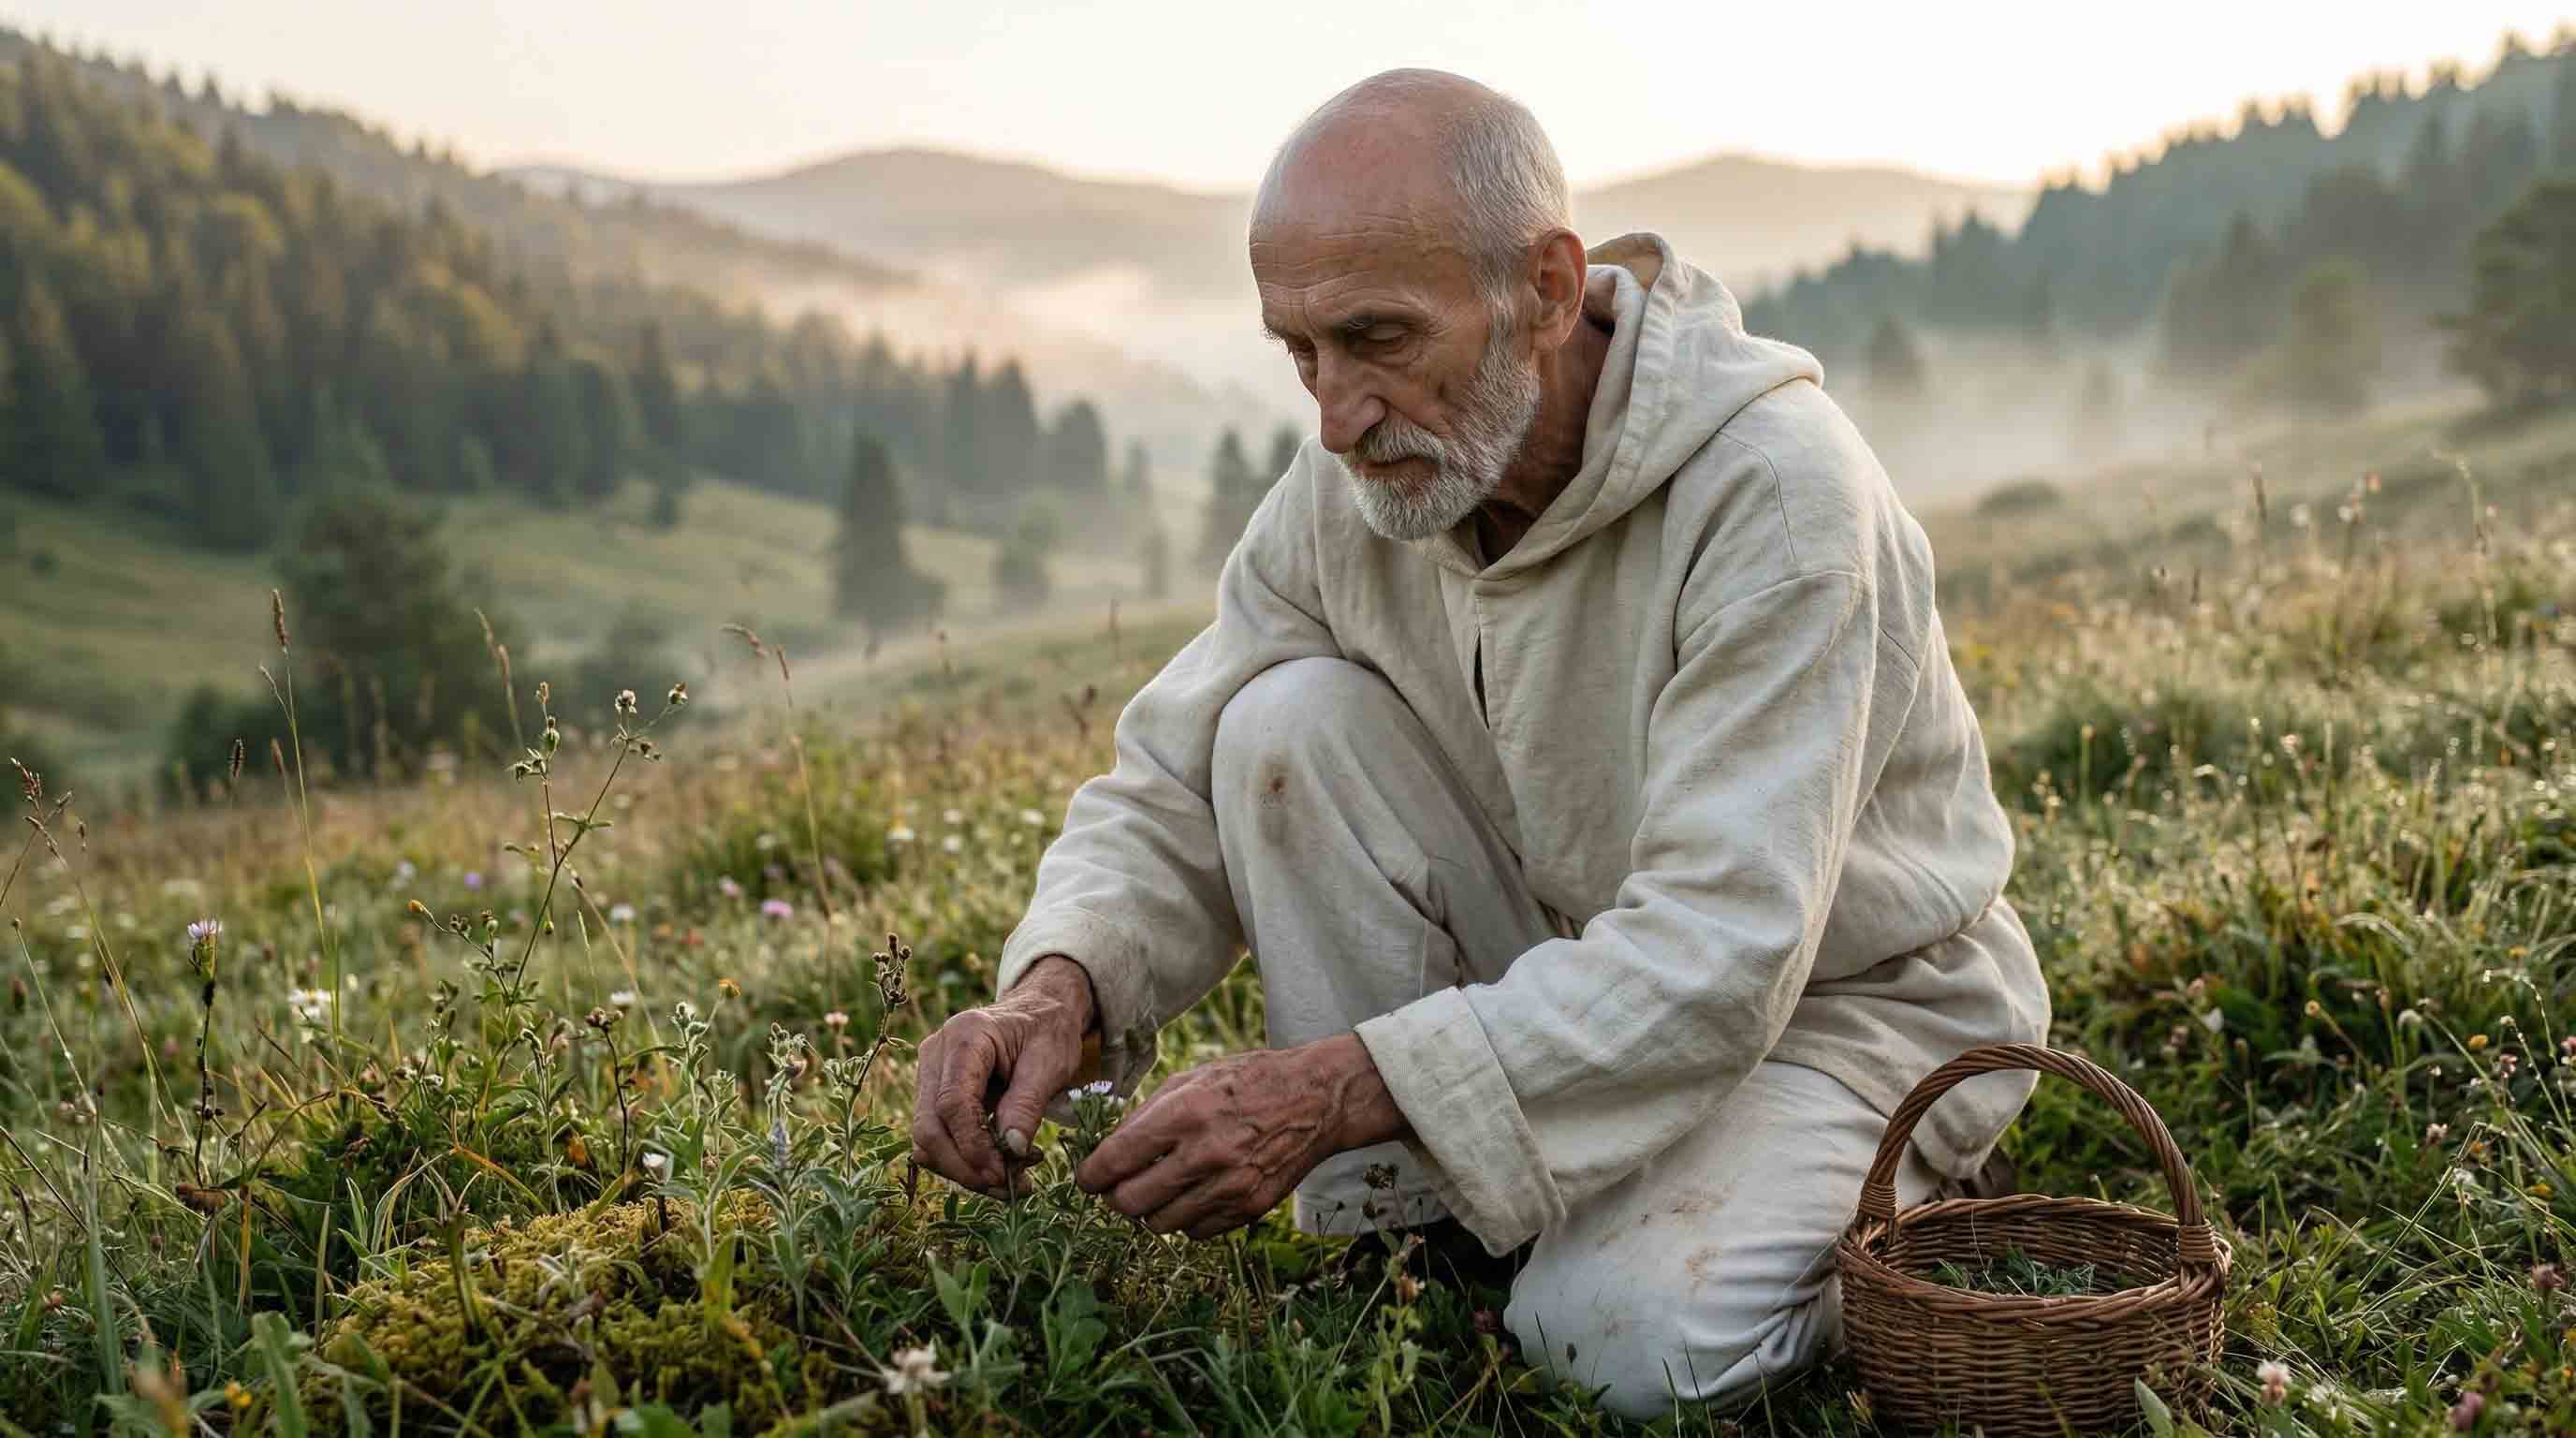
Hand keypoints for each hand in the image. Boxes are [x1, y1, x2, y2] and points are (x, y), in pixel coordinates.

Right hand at [910, 955, 1094, 1196]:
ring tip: (1011, 1181)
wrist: (1039, 1011)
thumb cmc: (1048, 1030)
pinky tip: (998, 1170)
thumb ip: (1027, 1104)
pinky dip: (962, 1161)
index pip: (952, 1103)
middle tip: (1005, 1188)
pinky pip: (936, 1137)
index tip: (1001, 1174)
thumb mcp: (1051, 1061)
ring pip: (926, 1139)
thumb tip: (1010, 1150)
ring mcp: (928, 1073)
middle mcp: (936, 1053)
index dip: (972, 1145)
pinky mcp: (932, 1092)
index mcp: (965, 1036)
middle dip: (963, 1167)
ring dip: (963, 1170)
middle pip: (928, 1126)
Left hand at [1075, 1033, 1406, 1240]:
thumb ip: (1145, 1115)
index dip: (1090, 1175)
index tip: (1088, 1178)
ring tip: (1159, 1188)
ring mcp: (1230, 1185)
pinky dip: (1184, 1218)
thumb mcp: (1191, 1078)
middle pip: (1130, 1202)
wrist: (1315, 1099)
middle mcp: (1206, 1153)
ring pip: (1159, 1224)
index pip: (1115, 1160)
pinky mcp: (1249, 1207)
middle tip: (1118, 1186)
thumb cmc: (1247, 1082)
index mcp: (1184, 1113)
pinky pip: (1195, 1231)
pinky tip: (1192, 1194)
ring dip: (1149, 1210)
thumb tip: (1106, 1151)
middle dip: (1115, 1197)